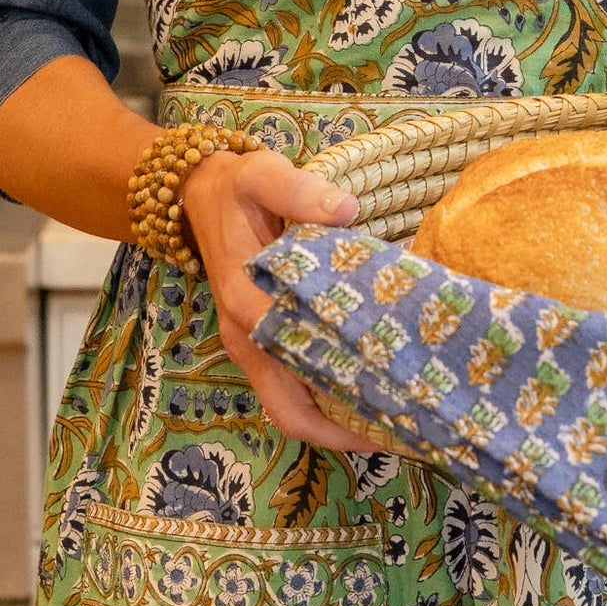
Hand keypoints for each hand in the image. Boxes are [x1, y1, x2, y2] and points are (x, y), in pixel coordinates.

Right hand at [179, 146, 389, 452]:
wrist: (200, 191)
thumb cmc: (236, 186)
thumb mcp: (263, 175)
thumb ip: (299, 191)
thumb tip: (346, 210)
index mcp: (249, 304)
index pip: (296, 370)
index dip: (339, 399)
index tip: (392, 403)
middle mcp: (247, 337)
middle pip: (292, 412)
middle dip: (345, 431)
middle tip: (406, 427)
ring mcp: (249, 343)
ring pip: (290, 406)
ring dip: (335, 419)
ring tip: (393, 420)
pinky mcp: (256, 338)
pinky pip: (288, 385)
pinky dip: (323, 397)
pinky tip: (364, 389)